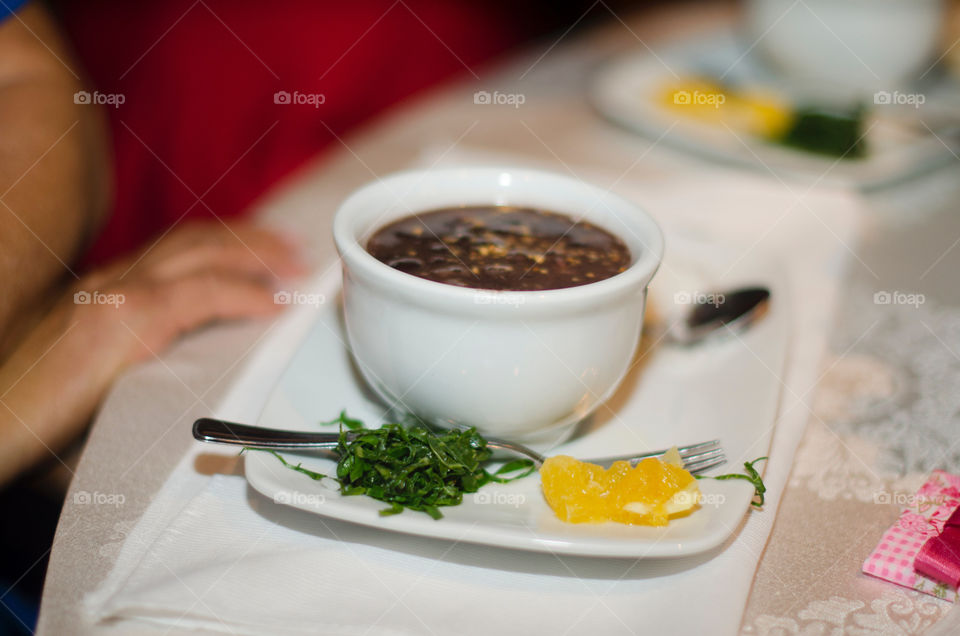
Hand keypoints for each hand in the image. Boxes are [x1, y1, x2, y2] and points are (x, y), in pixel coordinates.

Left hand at [0, 221, 305, 484]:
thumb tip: (218, 406)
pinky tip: (219, 255)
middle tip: (300, 256)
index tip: (288, 305)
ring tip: (274, 240)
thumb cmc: (37, 429)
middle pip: (201, 248)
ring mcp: (103, 280)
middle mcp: (116, 287)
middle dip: (257, 247)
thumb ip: (168, 403)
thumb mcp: (114, 431)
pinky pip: (161, 250)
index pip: (208, 289)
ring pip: (182, 240)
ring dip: (234, 236)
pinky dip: (203, 245)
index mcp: (126, 320)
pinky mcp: (93, 284)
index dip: (254, 294)